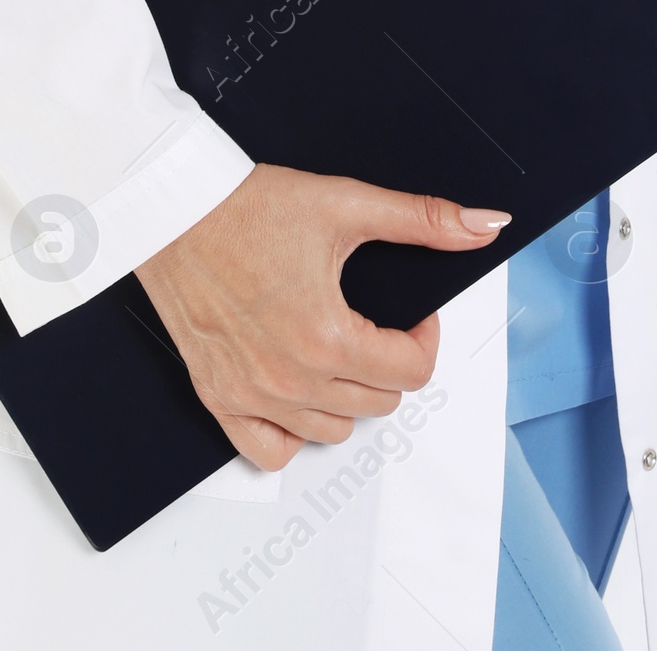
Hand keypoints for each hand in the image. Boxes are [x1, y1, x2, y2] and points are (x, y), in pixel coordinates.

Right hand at [134, 163, 509, 469]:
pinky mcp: (218, 398)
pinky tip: (296, 387)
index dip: (423, 338)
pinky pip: (270, 452)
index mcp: (327, 336)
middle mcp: (291, 377)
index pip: (412, 373)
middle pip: (378, 403)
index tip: (411, 313)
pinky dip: (291, 432)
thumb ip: (423, 220)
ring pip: (332, 431)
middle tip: (373, 321)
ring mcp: (252, 395)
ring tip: (336, 346)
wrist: (172, 208)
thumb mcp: (345, 204)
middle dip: (389, 362)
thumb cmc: (246, 205)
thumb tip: (485, 225)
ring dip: (346, 396)